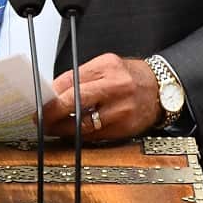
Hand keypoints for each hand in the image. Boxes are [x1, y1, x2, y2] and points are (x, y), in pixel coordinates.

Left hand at [42, 53, 160, 141]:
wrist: (162, 89)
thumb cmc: (131, 76)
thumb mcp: (107, 65)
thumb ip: (82, 76)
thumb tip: (55, 91)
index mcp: (108, 68)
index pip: (72, 80)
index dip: (52, 94)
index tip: (40, 101)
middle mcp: (116, 88)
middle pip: (76, 101)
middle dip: (53, 113)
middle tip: (40, 119)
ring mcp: (121, 110)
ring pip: (84, 124)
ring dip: (63, 128)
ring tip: (51, 128)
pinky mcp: (124, 129)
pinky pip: (95, 136)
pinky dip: (80, 136)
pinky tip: (71, 133)